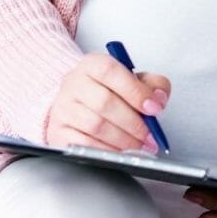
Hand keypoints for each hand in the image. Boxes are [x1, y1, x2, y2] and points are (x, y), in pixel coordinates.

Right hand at [45, 52, 171, 152]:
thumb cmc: (108, 91)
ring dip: (123, 140)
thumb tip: (159, 99)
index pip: (111, 72)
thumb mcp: (133, 80)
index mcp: (92, 65)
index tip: (154, 108)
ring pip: (95, 125)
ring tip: (139, 145)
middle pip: (104, 103)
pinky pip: (83, 144)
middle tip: (150, 135)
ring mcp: (62, 108)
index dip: (136, 91)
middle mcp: (73, 83)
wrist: (77, 103)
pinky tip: (120, 152)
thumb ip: (153, 85)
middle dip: (133, 123)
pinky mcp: (58, 131)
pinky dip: (107, 151)